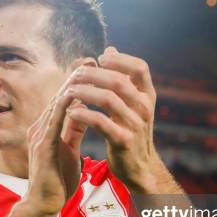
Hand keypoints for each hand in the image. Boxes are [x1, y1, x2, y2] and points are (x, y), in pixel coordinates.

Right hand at [25, 77, 84, 214]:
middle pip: (59, 95)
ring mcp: (39, 135)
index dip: (78, 81)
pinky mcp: (42, 146)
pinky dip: (64, 106)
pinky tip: (75, 95)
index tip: (94, 66)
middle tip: (91, 58)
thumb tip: (84, 113)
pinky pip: (53, 121)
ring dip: (72, 85)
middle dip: (76, 76)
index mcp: (48, 128)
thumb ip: (73, 132)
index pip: (64, 98)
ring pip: (56, 103)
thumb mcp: (69, 150)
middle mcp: (41, 127)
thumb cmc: (57, 180)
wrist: (44, 204)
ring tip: (87, 69)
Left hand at [66, 47, 161, 192]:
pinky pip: (100, 122)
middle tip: (75, 74)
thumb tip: (110, 49)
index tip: (101, 57)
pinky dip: (83, 114)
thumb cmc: (132, 130)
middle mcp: (145, 108)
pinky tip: (71, 112)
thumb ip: (123, 78)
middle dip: (93, 74)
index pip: (140, 67)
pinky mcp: (123, 141)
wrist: (140, 167)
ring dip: (84, 92)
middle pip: (119, 81)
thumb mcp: (133, 103)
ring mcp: (135, 125)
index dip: (120, 59)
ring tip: (68, 91)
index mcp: (148, 96)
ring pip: (108, 99)